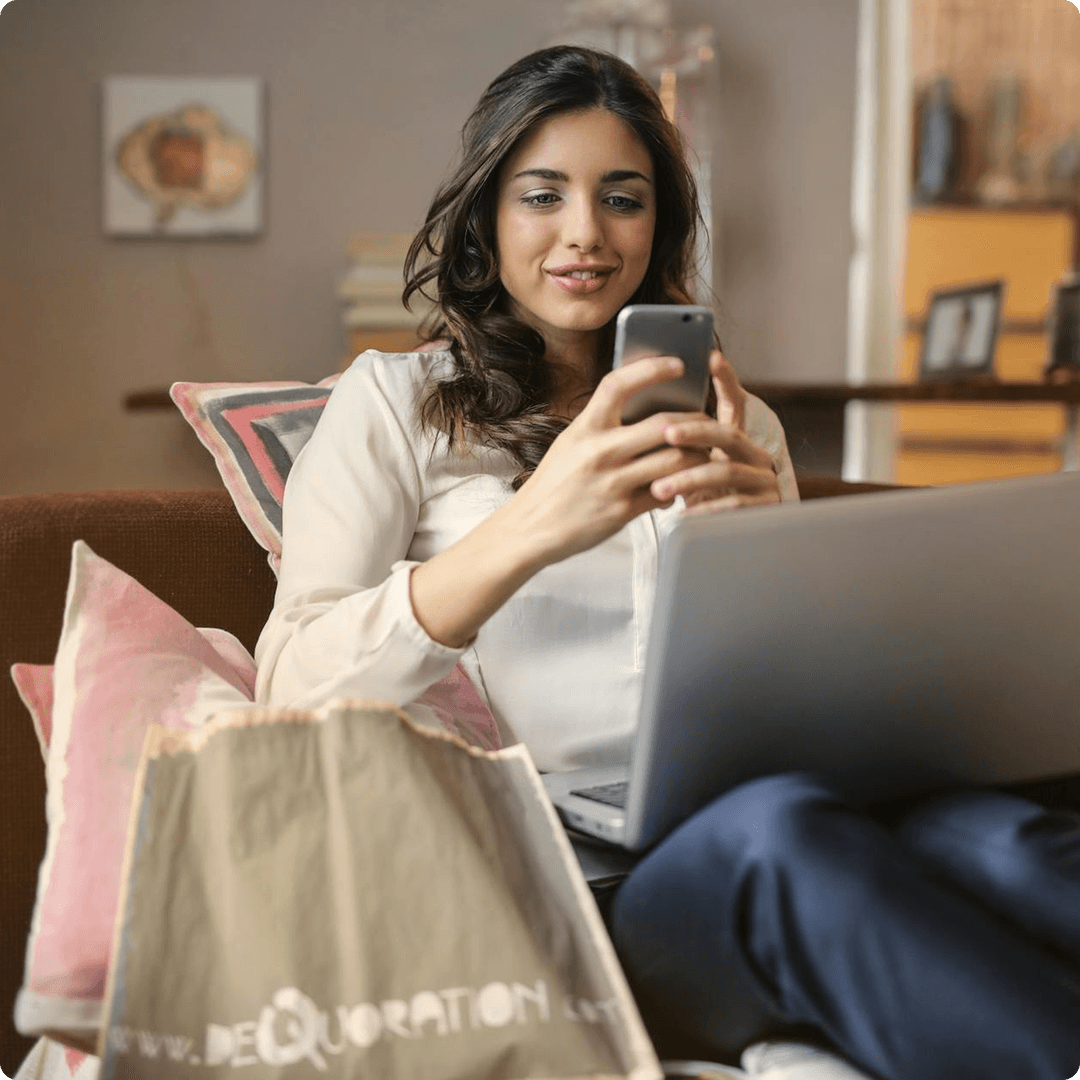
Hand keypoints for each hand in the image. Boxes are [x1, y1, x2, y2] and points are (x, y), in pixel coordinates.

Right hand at [504, 356, 710, 564]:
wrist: (530, 528)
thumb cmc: (553, 484)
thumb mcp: (570, 443)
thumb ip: (602, 425)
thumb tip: (643, 406)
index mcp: (584, 429)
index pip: (618, 385)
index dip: (651, 369)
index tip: (678, 364)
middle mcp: (598, 452)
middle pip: (664, 425)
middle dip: (694, 423)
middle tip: (705, 423)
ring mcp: (612, 482)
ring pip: (675, 460)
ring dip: (696, 457)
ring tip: (700, 455)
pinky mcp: (622, 511)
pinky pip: (665, 494)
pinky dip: (678, 488)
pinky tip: (678, 487)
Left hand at [647, 350, 780, 514]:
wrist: (719, 538)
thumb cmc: (696, 498)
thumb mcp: (684, 468)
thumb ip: (673, 443)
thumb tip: (636, 412)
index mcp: (735, 440)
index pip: (733, 403)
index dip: (726, 380)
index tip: (712, 357)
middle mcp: (754, 454)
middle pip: (727, 433)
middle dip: (695, 432)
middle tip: (666, 433)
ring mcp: (763, 480)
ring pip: (726, 471)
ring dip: (689, 478)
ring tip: (658, 488)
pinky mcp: (765, 508)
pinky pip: (734, 505)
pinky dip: (705, 510)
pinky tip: (682, 515)